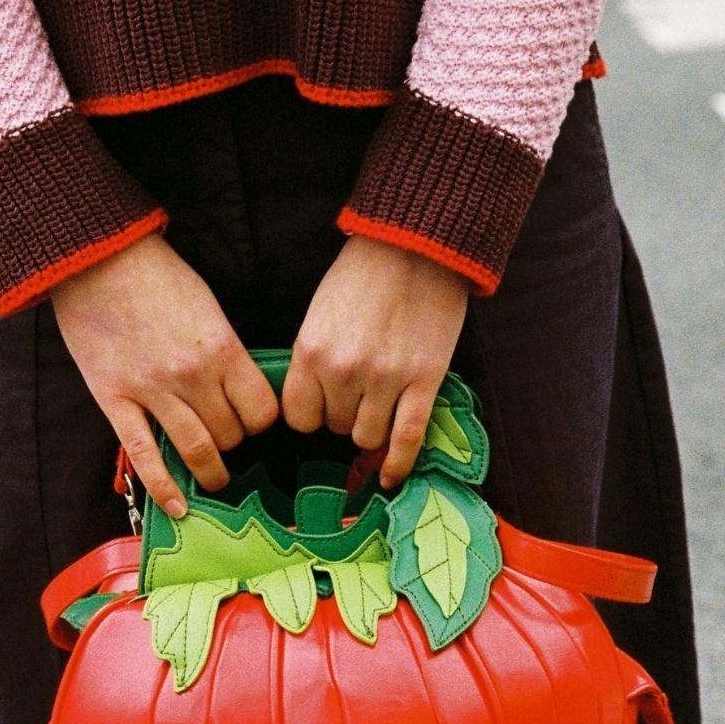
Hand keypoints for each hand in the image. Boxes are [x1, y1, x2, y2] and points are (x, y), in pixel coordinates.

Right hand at [50, 230, 279, 515]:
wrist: (94, 257)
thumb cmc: (155, 275)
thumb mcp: (208, 306)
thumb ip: (226, 352)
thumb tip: (239, 393)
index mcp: (222, 348)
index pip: (261, 411)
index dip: (261, 422)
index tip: (253, 421)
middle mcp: (192, 375)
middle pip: (232, 434)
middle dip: (235, 443)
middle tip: (229, 442)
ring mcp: (152, 391)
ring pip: (198, 451)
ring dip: (211, 472)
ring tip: (215, 480)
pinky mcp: (115, 400)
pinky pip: (145, 456)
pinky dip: (165, 487)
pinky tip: (179, 508)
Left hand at [282, 235, 470, 488]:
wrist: (417, 245)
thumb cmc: (364, 275)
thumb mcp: (320, 313)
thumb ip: (314, 359)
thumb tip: (314, 405)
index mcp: (311, 351)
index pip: (300, 418)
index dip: (313, 416)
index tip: (324, 405)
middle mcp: (344, 371)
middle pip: (336, 427)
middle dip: (345, 415)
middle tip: (361, 389)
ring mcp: (386, 380)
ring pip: (368, 437)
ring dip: (372, 428)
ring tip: (382, 403)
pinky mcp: (424, 382)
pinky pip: (407, 439)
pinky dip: (398, 464)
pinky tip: (391, 478)